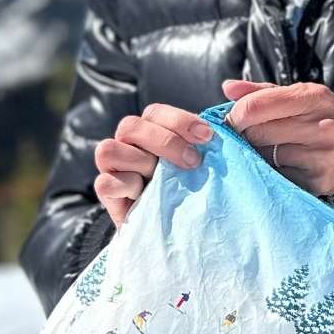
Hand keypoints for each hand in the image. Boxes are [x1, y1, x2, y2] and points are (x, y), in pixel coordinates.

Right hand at [92, 102, 215, 227]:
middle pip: (130, 125)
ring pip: (109, 149)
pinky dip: (126, 185)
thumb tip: (228, 103)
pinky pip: (104, 182)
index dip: (180, 120)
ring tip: (163, 180)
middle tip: (193, 160)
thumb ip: (208, 139)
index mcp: (151, 133)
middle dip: (164, 140)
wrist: (179, 230)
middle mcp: (128, 145)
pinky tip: (145, 194)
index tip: (208, 136)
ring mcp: (114, 169)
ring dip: (142, 163)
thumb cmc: (193, 191)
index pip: (155, 112)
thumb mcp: (204, 163)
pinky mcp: (107, 194)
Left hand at [222, 78, 333, 197]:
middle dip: (245, 135)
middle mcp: (321, 126)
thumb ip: (263, 92)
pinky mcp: (317, 180)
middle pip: (257, 133)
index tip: (230, 121)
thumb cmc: (325, 119)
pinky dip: (272, 171)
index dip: (235, 115)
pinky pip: (277, 175)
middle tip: (247, 136)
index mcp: (314, 97)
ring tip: (268, 149)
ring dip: (257, 155)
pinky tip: (282, 164)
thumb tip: (228, 88)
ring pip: (264, 156)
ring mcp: (321, 156)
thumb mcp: (303, 96)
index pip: (256, 106)